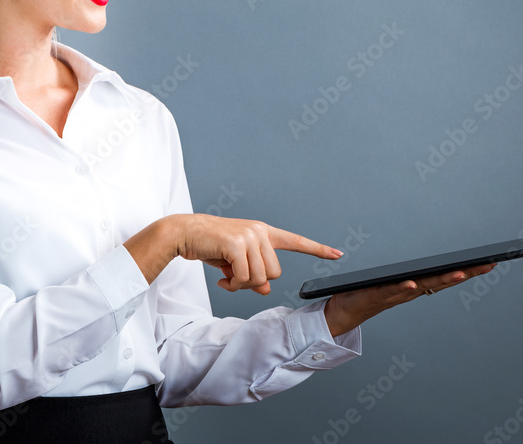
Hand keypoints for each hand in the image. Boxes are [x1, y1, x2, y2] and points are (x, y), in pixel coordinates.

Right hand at [124, 213, 341, 294]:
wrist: (185, 234)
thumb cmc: (210, 247)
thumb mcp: (235, 263)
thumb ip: (253, 274)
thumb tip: (265, 290)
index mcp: (263, 233)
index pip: (295, 241)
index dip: (317, 249)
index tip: (338, 254)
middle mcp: (259, 232)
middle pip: (274, 273)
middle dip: (255, 283)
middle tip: (234, 280)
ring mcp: (249, 235)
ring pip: (260, 278)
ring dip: (242, 285)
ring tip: (226, 278)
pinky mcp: (237, 243)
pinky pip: (244, 277)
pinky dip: (233, 285)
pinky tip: (221, 279)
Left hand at [322, 263, 497, 336]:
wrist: (345, 310)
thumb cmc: (369, 292)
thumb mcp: (395, 281)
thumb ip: (410, 273)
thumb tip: (427, 260)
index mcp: (415, 285)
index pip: (445, 276)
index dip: (468, 271)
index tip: (489, 262)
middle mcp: (410, 291)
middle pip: (441, 281)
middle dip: (464, 274)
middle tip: (486, 266)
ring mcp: (395, 293)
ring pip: (421, 286)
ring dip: (440, 281)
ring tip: (458, 274)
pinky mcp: (376, 294)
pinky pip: (391, 290)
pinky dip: (402, 288)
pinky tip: (412, 283)